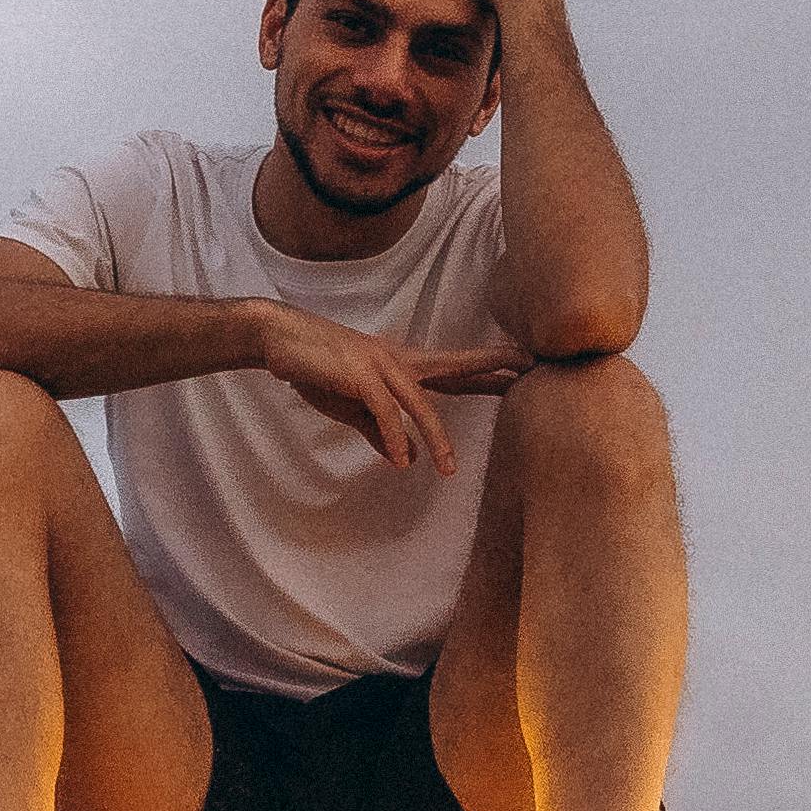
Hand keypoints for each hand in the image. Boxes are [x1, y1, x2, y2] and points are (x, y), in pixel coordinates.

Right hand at [256, 307, 528, 470]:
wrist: (279, 340)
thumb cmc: (317, 369)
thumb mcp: (353, 408)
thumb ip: (381, 431)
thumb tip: (407, 458)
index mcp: (402, 366)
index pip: (452, 370)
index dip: (486, 371)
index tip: (521, 368)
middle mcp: (399, 361)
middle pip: (454, 367)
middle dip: (490, 368)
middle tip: (531, 365)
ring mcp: (381, 365)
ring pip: (421, 403)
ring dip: (437, 437)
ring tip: (448, 470)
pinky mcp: (360, 375)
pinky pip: (385, 412)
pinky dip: (394, 438)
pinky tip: (400, 460)